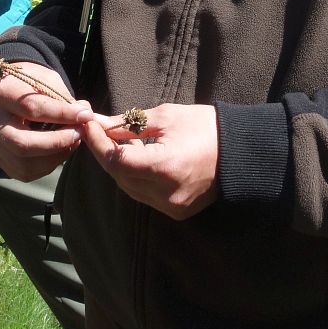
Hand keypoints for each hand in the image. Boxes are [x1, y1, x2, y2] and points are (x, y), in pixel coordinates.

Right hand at [0, 62, 92, 181]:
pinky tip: (60, 151)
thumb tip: (85, 115)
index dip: (62, 114)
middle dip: (57, 142)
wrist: (6, 89)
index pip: (32, 109)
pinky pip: (25, 172)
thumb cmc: (29, 82)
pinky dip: (48, 165)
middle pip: (23, 144)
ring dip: (55, 157)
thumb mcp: (45, 79)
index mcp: (1, 94)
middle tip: (79, 133)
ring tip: (73, 141)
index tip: (86, 115)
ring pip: (24, 164)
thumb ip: (63, 97)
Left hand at [82, 103, 218, 219]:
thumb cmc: (206, 126)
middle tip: (96, 129)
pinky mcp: (177, 211)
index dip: (97, 142)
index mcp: (164, 168)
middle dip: (104, 152)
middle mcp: (165, 194)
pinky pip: (144, 194)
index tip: (86, 122)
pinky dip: (135, 176)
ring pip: (129, 187)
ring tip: (117, 139)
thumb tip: (100, 124)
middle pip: (119, 176)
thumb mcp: (166, 116)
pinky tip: (135, 156)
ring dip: (118, 165)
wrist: (241, 151)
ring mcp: (171, 207)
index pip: (116, 160)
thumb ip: (129, 123)